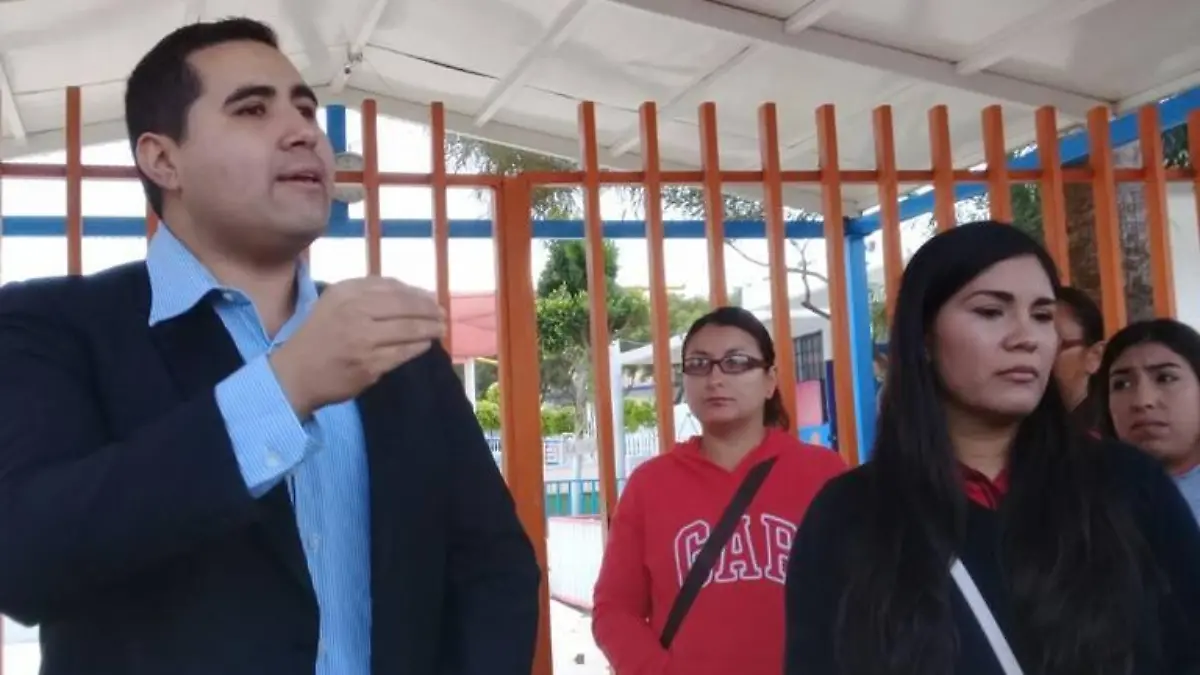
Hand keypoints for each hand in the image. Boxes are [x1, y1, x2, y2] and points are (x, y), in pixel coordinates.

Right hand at [269, 277, 444, 416]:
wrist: (294, 375)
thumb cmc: (316, 337)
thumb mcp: (333, 303)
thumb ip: (365, 292)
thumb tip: (409, 291)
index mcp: (345, 293)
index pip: (391, 287)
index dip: (415, 293)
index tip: (429, 297)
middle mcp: (355, 312)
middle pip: (405, 306)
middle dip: (429, 310)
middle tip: (442, 314)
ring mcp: (363, 339)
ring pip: (409, 329)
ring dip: (430, 329)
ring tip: (440, 328)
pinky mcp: (370, 364)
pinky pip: (403, 353)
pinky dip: (418, 347)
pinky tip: (425, 345)